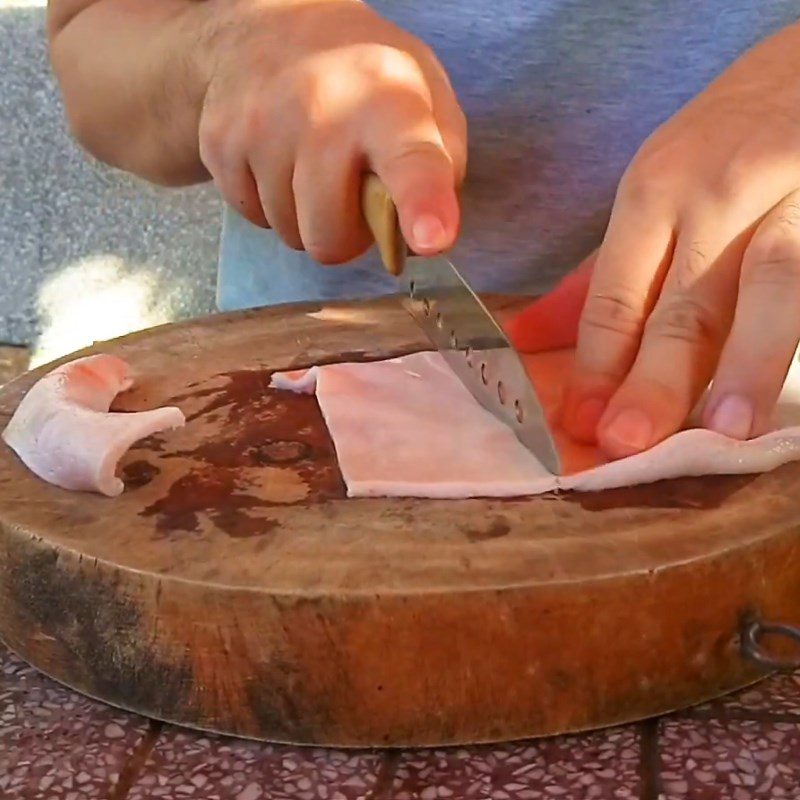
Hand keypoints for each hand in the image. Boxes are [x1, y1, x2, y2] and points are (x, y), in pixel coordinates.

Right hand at [197, 0, 465, 262]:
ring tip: (314, 168)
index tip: (433, 239)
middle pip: (330, 237)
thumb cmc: (363, 78)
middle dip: (345, 233)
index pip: (411, 162)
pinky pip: (255, 218)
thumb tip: (426, 238)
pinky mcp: (220, 143)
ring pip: (290, 233)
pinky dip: (271, 203)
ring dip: (306, 217)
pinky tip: (281, 162)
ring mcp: (262, 126)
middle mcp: (322, 110)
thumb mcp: (426, 99)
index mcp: (389, 101)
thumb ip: (441, 169)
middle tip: (350, 191)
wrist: (267, 31)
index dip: (423, 206)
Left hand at [557, 23, 799, 457]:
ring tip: (725, 428)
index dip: (595, 367)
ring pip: (768, 287)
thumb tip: (526, 339)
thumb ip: (600, 275)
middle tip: (627, 440)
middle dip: (653, 378)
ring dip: (745, 363)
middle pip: (683, 303)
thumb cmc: (722, 143)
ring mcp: (792, 198)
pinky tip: (786, 387)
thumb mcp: (652, 191)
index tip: (579, 424)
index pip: (616, 298)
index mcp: (655, 193)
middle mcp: (719, 195)